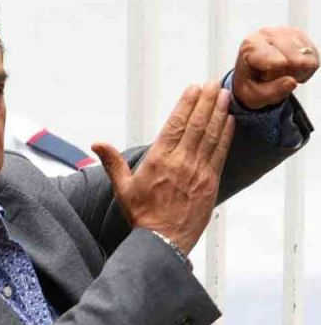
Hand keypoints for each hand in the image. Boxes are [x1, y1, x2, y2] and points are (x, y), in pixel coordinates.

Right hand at [92, 81, 234, 254]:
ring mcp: (198, 172)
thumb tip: (96, 144)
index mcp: (159, 160)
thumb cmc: (142, 215)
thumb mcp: (122, 188)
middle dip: (205, 101)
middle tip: (212, 84)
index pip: (175, 124)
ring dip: (218, 112)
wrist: (162, 241)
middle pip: (196, 124)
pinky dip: (225, 135)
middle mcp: (181, 162)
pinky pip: (220, 153)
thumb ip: (112, 162)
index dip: (186, 104)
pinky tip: (229, 121)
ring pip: (211, 135)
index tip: (193, 88)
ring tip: (223, 94)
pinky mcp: (210, 182)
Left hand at [234, 27, 318, 109]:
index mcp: (251, 44)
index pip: (278, 63)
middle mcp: (267, 33)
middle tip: (272, 76)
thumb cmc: (249, 85)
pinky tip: (289, 69)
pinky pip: (314, 59)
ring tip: (280, 73)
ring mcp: (285, 31)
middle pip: (296, 61)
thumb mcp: (254, 96)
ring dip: (297, 73)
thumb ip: (271, 92)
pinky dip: (304, 69)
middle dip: (287, 75)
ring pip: (308, 60)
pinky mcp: (299, 35)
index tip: (261, 77)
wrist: (250, 77)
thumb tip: (292, 82)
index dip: (273, 76)